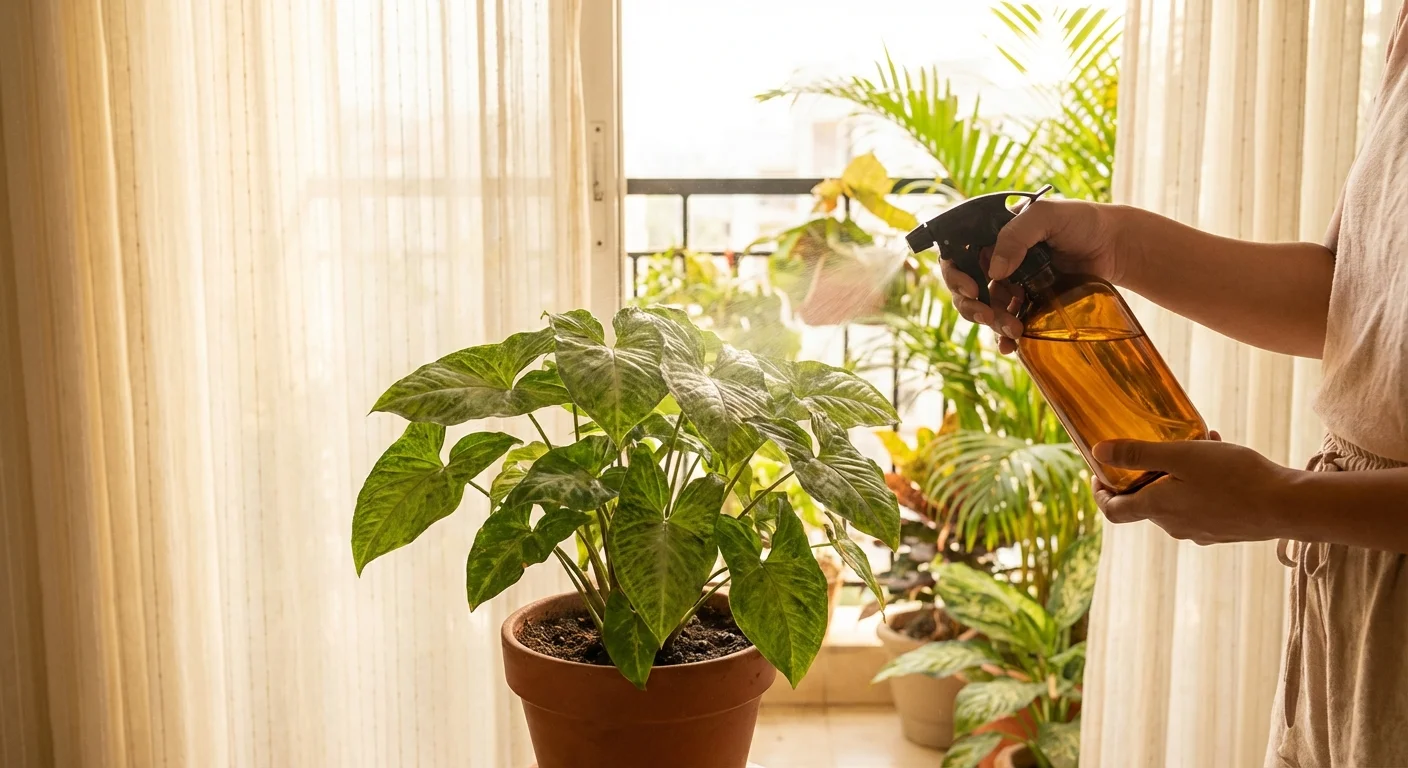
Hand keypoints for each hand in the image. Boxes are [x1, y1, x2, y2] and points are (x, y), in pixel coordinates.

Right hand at [941, 198, 1129, 353]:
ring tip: (1013, 331)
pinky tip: (1010, 346)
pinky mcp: (1029, 303)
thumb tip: (995, 271)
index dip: (954, 275)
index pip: (957, 256)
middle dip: (972, 306)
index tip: (970, 289)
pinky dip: (1004, 337)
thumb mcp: (1046, 215)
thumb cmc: (1082, 221)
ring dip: (991, 323)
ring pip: (985, 309)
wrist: (1116, 245)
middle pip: (966, 288)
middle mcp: (998, 260)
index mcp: (993, 236)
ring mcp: (1012, 284)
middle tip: (987, 316)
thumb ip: (1016, 235)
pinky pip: (1008, 322)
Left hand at [1091, 432, 1294, 544]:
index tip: (1098, 473)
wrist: (1287, 506)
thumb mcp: (1180, 456)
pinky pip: (1201, 502)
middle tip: (1159, 444)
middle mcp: (1175, 526)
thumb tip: (1098, 453)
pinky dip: (1201, 480)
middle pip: (1146, 501)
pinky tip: (1220, 453)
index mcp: (1157, 509)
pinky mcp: (1224, 528)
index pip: (1113, 511)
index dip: (1100, 493)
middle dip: (1148, 471)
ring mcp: (1201, 530)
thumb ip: (1138, 454)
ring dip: (1179, 470)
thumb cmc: (1232, 477)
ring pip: (1177, 497)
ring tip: (1199, 440)